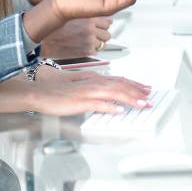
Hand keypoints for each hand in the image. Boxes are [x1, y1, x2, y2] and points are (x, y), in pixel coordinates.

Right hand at [31, 69, 151, 114]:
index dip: (134, 85)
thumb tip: (110, 100)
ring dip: (129, 99)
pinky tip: (119, 111)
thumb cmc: (59, 93)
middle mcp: (94, 83)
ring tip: (141, 105)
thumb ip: (96, 92)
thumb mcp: (81, 89)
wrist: (41, 93)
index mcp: (94, 80)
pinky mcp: (81, 101)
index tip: (146, 89)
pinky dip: (111, 107)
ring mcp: (88, 92)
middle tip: (149, 99)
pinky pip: (99, 104)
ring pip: (114, 93)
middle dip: (137, 93)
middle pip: (120, 86)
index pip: (119, 80)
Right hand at [42, 17, 112, 57]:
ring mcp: (89, 41)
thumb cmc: (54, 28)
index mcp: (88, 18)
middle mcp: (91, 29)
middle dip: (101, 36)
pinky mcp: (86, 52)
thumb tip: (102, 19)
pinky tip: (83, 47)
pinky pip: (96, 52)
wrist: (44, 40)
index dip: (103, 26)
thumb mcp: (72, 15)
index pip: (107, 22)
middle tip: (93, 36)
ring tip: (87, 42)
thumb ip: (87, 16)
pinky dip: (91, 51)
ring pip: (103, 45)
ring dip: (97, 44)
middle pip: (107, 34)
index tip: (100, 27)